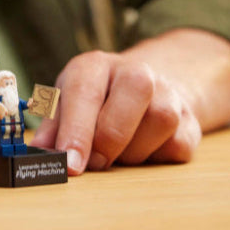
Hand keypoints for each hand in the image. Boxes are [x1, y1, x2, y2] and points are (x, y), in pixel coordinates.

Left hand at [29, 49, 201, 174]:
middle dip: (110, 138)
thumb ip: (53, 128)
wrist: (143, 90)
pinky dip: (157, 158)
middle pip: (134, 92)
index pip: (85, 90)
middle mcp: (133, 71)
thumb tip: (39, 154)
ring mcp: (166, 93)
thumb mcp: (67, 104)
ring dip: (134, 150)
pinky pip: (179, 144)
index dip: (77, 130)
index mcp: (94, 65)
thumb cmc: (95, 101)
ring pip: (161, 119)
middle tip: (94, 164)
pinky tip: (141, 154)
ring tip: (117, 156)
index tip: (70, 164)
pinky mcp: (189, 120)